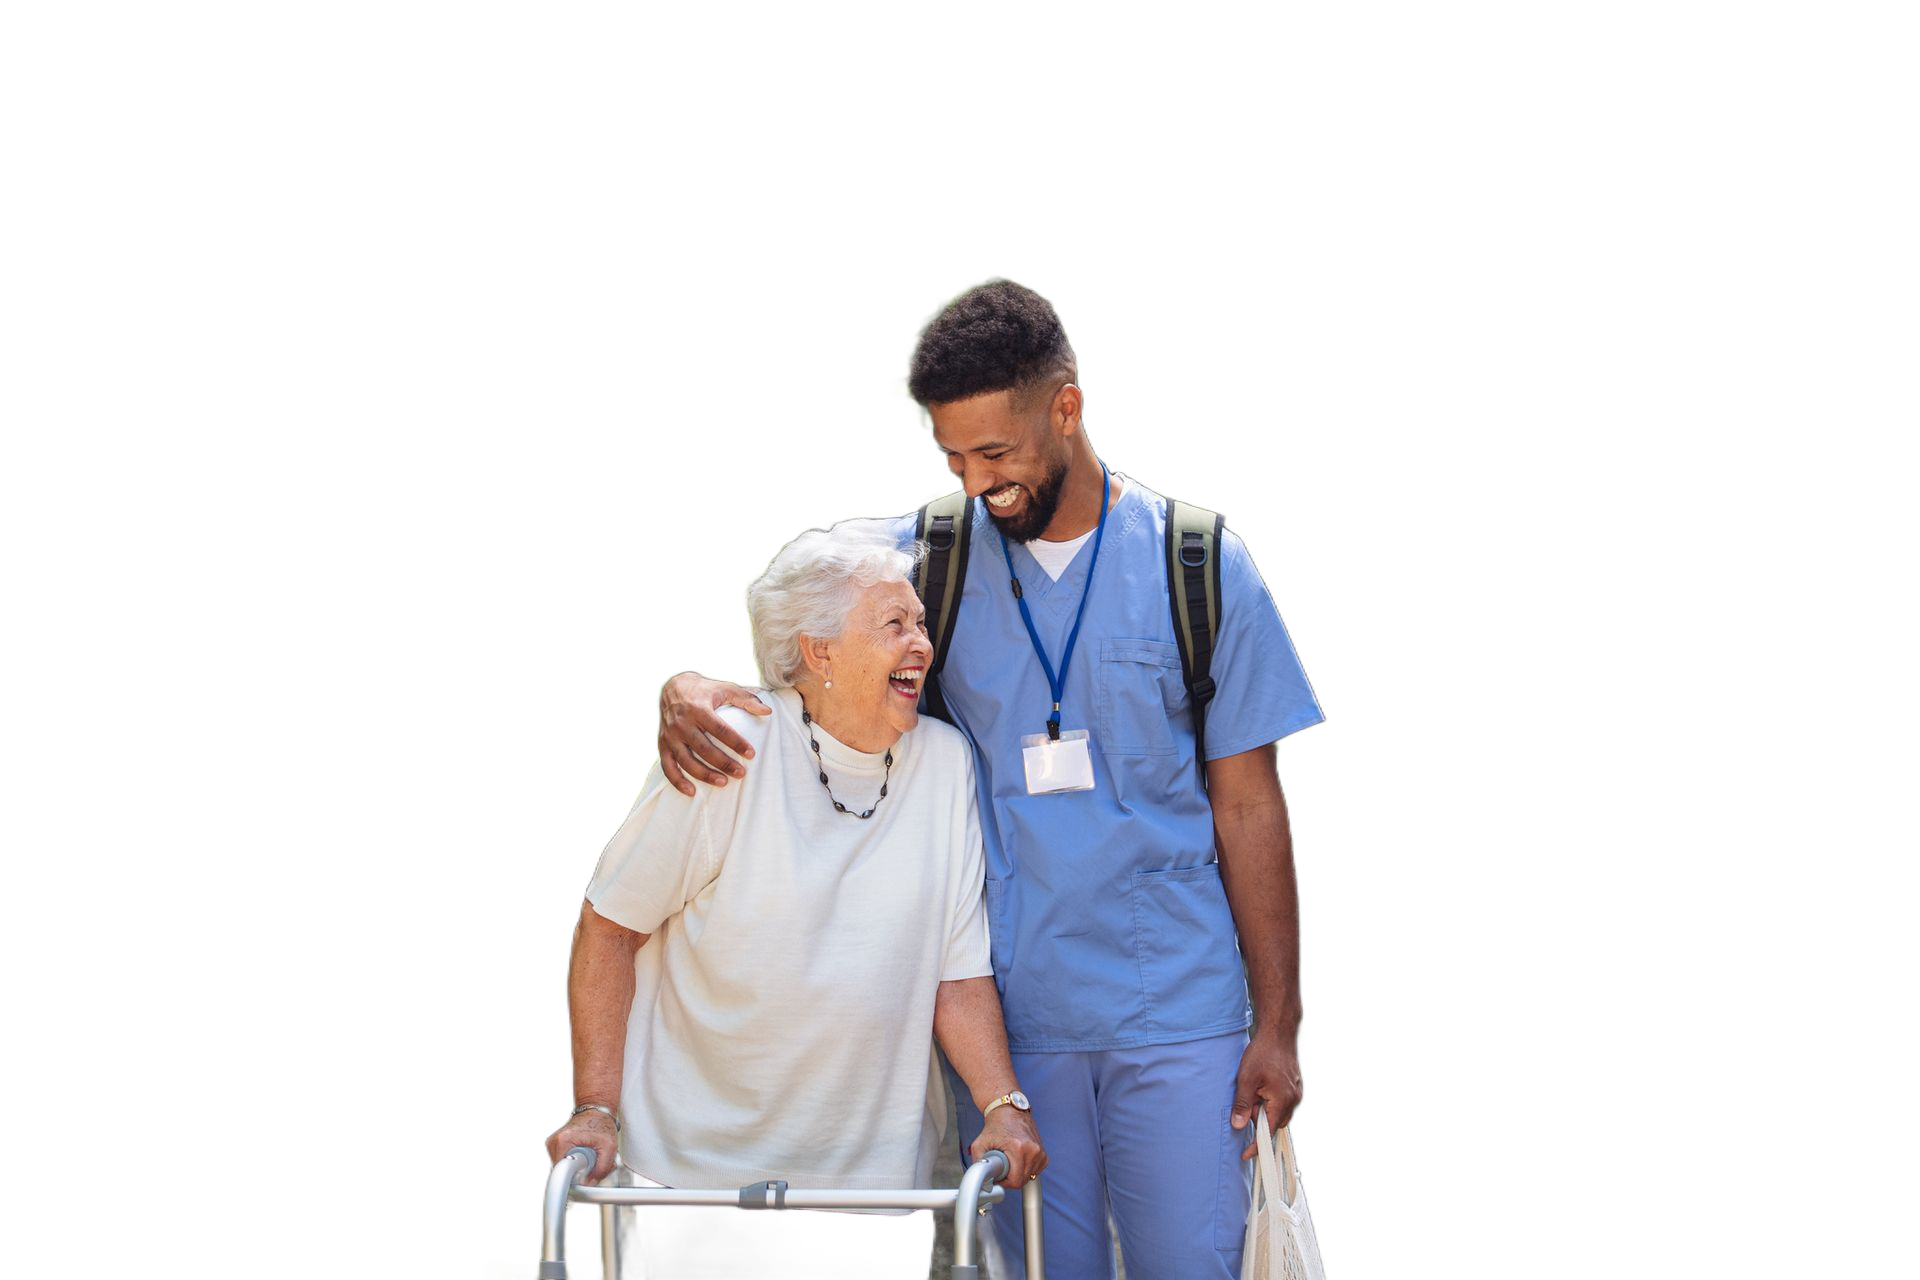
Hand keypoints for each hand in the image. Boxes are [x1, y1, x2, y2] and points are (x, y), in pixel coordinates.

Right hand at [544, 1109, 618, 1185]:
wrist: (595, 1111)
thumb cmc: (601, 1122)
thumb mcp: (609, 1146)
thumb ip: (602, 1168)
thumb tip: (589, 1183)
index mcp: (563, 1141)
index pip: (561, 1172)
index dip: (575, 1177)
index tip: (584, 1175)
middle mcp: (554, 1142)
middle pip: (563, 1171)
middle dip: (580, 1172)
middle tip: (592, 1160)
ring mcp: (553, 1145)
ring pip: (564, 1168)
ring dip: (579, 1167)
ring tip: (589, 1155)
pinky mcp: (556, 1147)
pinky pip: (564, 1163)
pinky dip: (576, 1162)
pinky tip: (584, 1154)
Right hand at [657, 671, 770, 796]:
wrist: (672, 688)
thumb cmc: (704, 691)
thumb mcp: (725, 689)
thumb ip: (746, 699)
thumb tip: (768, 711)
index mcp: (699, 709)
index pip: (720, 729)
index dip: (736, 742)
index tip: (751, 754)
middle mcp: (682, 723)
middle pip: (703, 748)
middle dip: (723, 763)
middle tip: (741, 773)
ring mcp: (671, 736)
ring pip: (686, 760)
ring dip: (704, 774)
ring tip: (723, 783)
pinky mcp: (663, 745)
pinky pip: (668, 767)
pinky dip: (678, 781)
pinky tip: (692, 791)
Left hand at [970, 1106, 1047, 1187]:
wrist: (1008, 1111)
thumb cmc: (995, 1126)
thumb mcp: (979, 1144)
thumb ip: (978, 1164)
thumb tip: (982, 1180)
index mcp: (1019, 1148)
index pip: (1016, 1181)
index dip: (1004, 1182)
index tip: (998, 1175)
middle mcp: (1033, 1150)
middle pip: (1024, 1180)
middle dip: (1011, 1177)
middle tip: (1002, 1166)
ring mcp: (1040, 1151)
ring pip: (1030, 1176)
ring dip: (1019, 1173)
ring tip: (1010, 1160)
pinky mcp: (1043, 1152)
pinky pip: (1036, 1170)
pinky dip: (1027, 1168)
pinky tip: (1019, 1159)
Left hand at [1230, 1028, 1303, 1160]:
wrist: (1278, 1032)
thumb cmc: (1262, 1054)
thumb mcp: (1246, 1079)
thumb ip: (1242, 1104)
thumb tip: (1237, 1126)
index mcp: (1282, 1102)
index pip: (1268, 1132)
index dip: (1256, 1145)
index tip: (1245, 1155)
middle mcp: (1293, 1100)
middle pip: (1273, 1123)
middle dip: (1258, 1121)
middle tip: (1245, 1105)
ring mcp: (1295, 1092)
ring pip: (1277, 1113)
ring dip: (1263, 1110)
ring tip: (1252, 1092)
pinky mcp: (1293, 1086)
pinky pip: (1281, 1103)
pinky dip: (1269, 1102)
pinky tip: (1260, 1089)